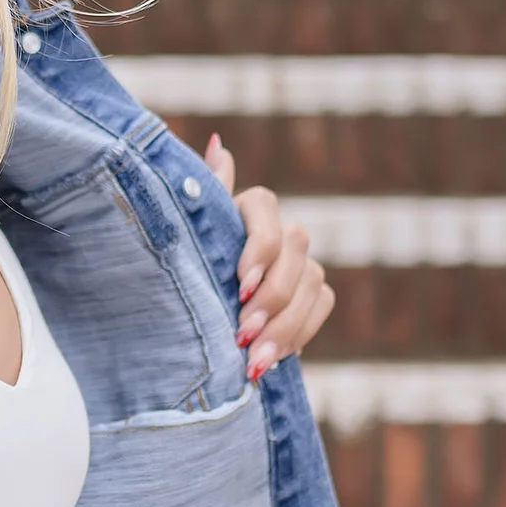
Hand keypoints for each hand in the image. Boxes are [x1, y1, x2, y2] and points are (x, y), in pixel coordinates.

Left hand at [203, 133, 335, 380]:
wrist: (194, 325)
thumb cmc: (182, 276)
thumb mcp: (183, 242)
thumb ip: (203, 199)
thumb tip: (217, 144)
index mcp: (242, 208)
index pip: (264, 205)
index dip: (258, 245)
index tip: (239, 287)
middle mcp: (277, 228)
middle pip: (295, 248)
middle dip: (271, 298)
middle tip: (242, 336)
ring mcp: (301, 260)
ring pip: (312, 280)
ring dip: (284, 326)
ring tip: (253, 362)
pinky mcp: (314, 292)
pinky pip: (322, 304)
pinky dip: (298, 334)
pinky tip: (270, 359)